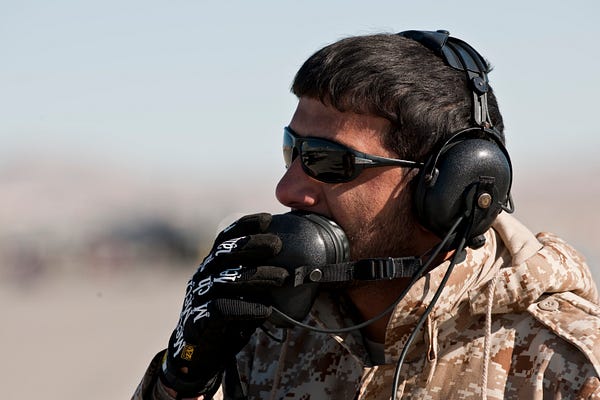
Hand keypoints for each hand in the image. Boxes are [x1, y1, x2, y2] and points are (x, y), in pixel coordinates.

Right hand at [160, 213, 287, 396]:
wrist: (199, 353)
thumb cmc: (227, 318)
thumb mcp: (242, 293)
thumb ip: (258, 278)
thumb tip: (295, 266)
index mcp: (212, 265)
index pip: (225, 238)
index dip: (244, 226)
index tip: (267, 218)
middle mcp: (203, 276)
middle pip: (224, 253)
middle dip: (251, 245)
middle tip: (278, 245)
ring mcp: (198, 297)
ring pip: (225, 280)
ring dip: (256, 277)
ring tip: (282, 278)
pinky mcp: (199, 320)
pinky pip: (221, 310)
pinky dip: (245, 308)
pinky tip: (266, 310)